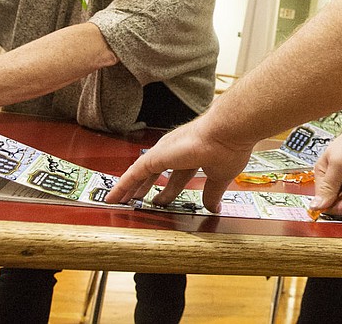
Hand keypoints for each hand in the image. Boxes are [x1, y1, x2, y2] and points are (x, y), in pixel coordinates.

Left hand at [107, 116, 254, 212]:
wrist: (227, 133)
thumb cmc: (228, 148)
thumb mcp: (220, 177)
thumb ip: (213, 193)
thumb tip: (214, 208)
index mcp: (193, 157)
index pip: (176, 175)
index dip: (169, 189)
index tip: (163, 200)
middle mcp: (176, 152)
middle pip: (154, 173)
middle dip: (146, 187)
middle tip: (138, 199)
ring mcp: (164, 153)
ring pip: (140, 173)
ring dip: (129, 187)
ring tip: (118, 199)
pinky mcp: (155, 157)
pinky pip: (133, 174)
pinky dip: (122, 186)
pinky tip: (113, 196)